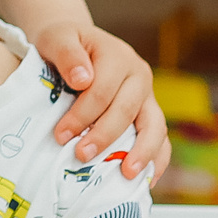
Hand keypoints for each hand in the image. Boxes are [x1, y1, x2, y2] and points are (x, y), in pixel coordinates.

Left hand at [38, 22, 168, 182]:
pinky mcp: (150, 113)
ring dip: (141, 152)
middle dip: (104, 136)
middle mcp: (138, 75)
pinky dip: (157, 159)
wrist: (77, 44)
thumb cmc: (64, 43)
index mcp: (117, 56)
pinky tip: (146, 180)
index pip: (101, 90)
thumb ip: (67, 54)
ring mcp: (147, 96)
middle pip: (126, 111)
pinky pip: (161, 137)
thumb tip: (82, 80)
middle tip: (81, 155)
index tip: (61, 135)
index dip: (82, 115)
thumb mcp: (57, 37)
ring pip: (154, 126)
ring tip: (126, 174)